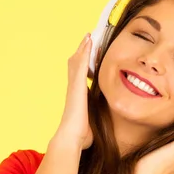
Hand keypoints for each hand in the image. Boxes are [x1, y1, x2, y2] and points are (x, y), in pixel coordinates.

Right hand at [53, 33, 93, 149]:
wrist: (71, 137)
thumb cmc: (81, 134)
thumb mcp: (92, 122)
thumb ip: (95, 119)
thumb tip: (102, 128)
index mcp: (78, 95)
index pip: (80, 74)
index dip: (84, 63)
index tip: (90, 54)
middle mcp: (74, 88)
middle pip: (76, 63)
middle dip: (82, 51)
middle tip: (89, 38)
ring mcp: (74, 85)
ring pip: (77, 60)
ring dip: (83, 47)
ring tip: (89, 35)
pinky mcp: (77, 85)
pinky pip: (80, 64)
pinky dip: (84, 51)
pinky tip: (89, 41)